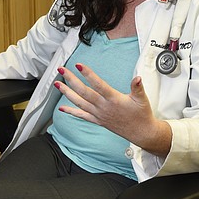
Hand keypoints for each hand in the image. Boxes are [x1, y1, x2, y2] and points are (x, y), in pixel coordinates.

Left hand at [54, 64, 171, 156]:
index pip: (98, 85)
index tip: (79, 65)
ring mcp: (99, 115)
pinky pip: (82, 116)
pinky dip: (71, 112)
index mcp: (114, 100)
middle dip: (71, 80)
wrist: (141, 133)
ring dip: (67, 93)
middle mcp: (104, 107)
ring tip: (57, 84)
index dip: (88, 75)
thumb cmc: (141, 115)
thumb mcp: (142, 99)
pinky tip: (62, 108)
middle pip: (84, 92)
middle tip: (62, 70)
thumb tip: (137, 78)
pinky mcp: (98, 121)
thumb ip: (137, 87)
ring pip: (80, 103)